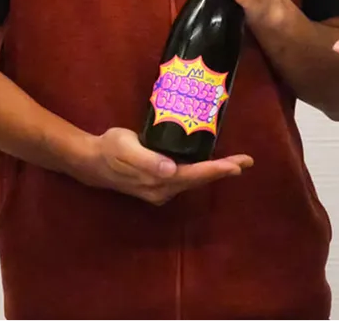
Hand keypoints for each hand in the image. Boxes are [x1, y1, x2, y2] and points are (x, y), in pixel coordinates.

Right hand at [76, 127, 252, 205]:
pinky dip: (201, 171)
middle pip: (198, 180)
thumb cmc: (109, 150)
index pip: (193, 175)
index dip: (215, 170)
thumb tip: (170, 170)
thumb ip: (146, 160)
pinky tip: (210, 164)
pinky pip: (186, 178)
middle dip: (222, 171)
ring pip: (193, 180)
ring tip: (236, 162)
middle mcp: (162, 190)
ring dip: (214, 171)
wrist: (91, 162)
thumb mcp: (124, 149)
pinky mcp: (159, 184)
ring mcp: (161, 190)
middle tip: (247, 161)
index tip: (236, 165)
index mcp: (157, 181)